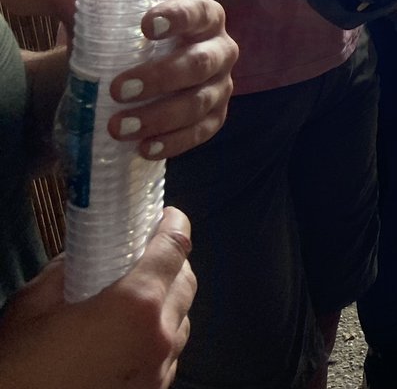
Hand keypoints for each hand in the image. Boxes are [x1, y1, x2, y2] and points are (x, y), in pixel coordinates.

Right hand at [0, 207, 195, 388]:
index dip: (174, 226)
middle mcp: (159, 337)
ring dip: (167, 302)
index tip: (168, 216)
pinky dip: (158, 336)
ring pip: (181, 321)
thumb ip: (68, 270)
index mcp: (135, 306)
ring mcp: (160, 370)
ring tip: (136, 298)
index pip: (174, 250)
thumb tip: (86, 254)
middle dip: (172, 263)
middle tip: (147, 254)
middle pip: (186, 283)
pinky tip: (128, 337)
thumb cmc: (18, 369)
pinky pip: (169, 354)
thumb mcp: (32, 306)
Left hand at [47, 0, 236, 160]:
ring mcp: (221, 85)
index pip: (199, 12)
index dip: (178, 17)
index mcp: (203, 16)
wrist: (133, 82)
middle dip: (161, 77)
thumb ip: (84, 7)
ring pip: (200, 102)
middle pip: (200, 63)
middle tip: (118, 89)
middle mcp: (220, 49)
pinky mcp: (215, 117)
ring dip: (160, 116)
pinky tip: (145, 148)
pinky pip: (203, 132)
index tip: (147, 26)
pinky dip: (175, 142)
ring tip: (118, 127)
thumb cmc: (127, 45)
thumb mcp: (106, 27)